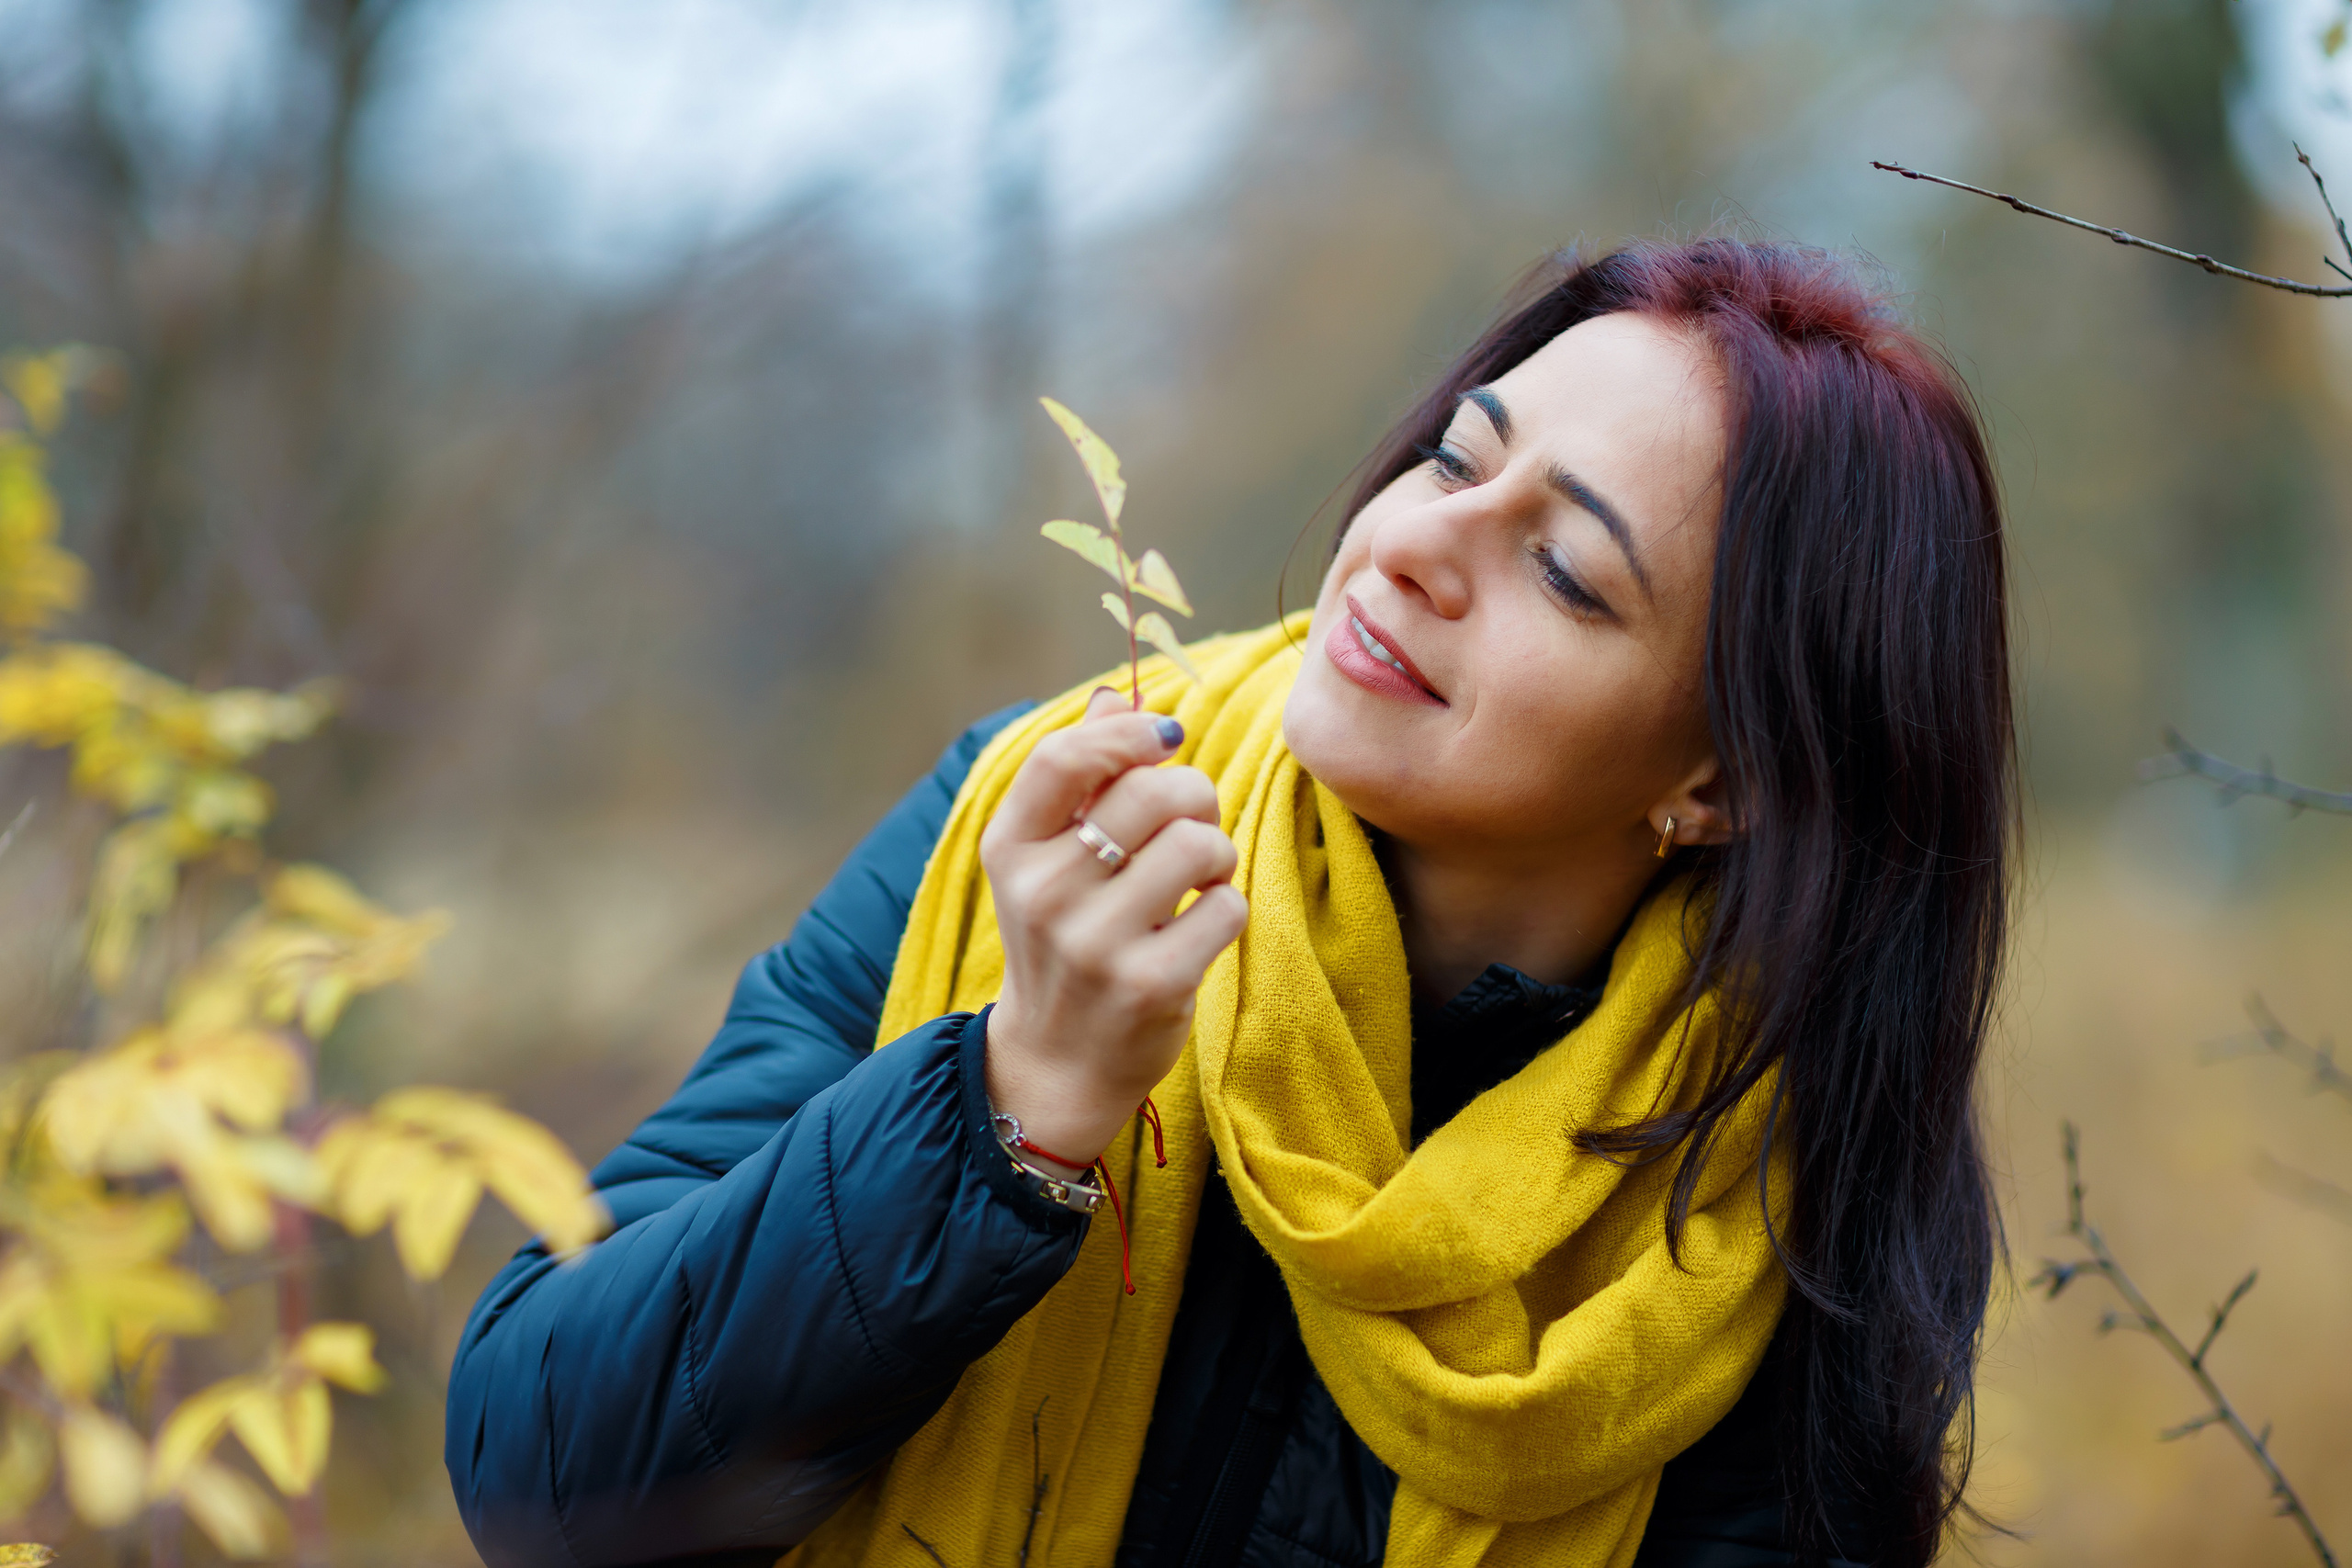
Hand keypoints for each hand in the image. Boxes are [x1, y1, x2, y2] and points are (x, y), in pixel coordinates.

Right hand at [981, 687, 1246, 1170]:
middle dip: (1193, 796)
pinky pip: (1226, 906)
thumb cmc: (1062, 939)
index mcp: (1010, 849)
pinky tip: (1199, 927)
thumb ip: (1079, 777)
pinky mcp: (1150, 985)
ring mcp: (1095, 944)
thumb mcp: (1046, 860)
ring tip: (1199, 877)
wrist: (1057, 1062)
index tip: (1163, 738)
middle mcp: (1044, 894)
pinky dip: (1227, 907)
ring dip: (1216, 852)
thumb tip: (1116, 696)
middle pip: (1151, 791)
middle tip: (1191, 826)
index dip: (1128, 733)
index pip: (1063, 757)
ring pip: (1197, 844)